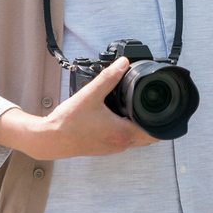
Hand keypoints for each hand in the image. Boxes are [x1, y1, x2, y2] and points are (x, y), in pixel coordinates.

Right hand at [0, 57, 158, 159]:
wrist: (49, 139)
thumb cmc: (68, 123)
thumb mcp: (91, 94)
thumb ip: (109, 77)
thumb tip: (123, 63)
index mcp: (122, 133)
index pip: (154, 132)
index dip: (162, 121)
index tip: (164, 109)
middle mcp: (120, 144)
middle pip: (148, 137)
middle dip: (153, 122)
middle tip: (150, 105)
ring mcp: (112, 149)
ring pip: (136, 139)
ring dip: (140, 126)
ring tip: (135, 109)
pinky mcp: (104, 149)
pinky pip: (123, 140)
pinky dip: (127, 130)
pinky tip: (119, 117)